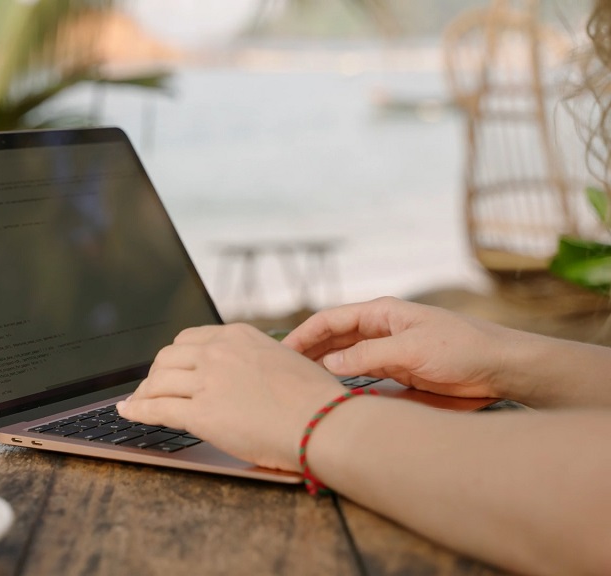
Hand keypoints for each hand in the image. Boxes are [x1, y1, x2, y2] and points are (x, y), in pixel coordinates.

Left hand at [117, 323, 344, 471]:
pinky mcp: (200, 413)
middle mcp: (218, 351)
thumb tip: (249, 372)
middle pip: (168, 357)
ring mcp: (207, 381)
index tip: (170, 368)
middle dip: (156, 373)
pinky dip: (137, 410)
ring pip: (158, 381)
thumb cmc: (316, 400)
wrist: (323, 422)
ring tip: (138, 402)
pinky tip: (128, 412)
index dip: (175, 357)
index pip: (190, 339)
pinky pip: (156, 408)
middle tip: (151, 387)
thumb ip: (258, 359)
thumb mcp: (285, 359)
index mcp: (238, 335)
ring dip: (144, 392)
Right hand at [281, 297, 520, 399]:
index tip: (282, 352)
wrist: (501, 369)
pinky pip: (361, 376)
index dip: (304, 334)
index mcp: (381, 313)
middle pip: (333, 339)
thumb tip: (327, 366)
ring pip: (344, 359)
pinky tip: (330, 394)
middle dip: (307, 352)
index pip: (330, 320)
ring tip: (298, 384)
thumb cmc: (462, 349)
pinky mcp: (397, 373)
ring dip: (322, 369)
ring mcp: (388, 352)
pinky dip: (343, 383)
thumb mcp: (411, 350)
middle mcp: (380, 330)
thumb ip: (368, 357)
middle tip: (282, 373)